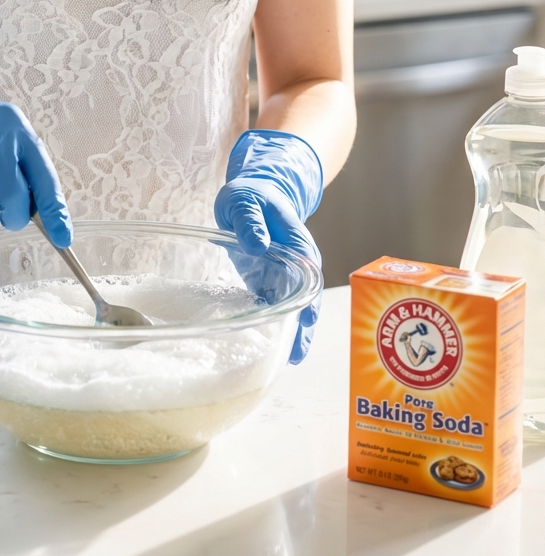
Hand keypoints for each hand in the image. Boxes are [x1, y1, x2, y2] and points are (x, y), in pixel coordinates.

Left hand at [214, 129, 323, 362]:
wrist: (251, 194)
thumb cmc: (251, 195)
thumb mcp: (246, 202)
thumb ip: (250, 222)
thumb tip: (258, 245)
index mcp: (298, 245)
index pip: (309, 278)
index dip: (308, 302)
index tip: (304, 324)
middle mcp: (296, 266)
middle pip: (305, 301)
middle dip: (302, 328)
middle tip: (294, 356)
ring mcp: (282, 276)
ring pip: (291, 308)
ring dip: (288, 332)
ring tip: (282, 361)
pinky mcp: (266, 283)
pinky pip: (273, 307)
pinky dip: (270, 325)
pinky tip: (263, 345)